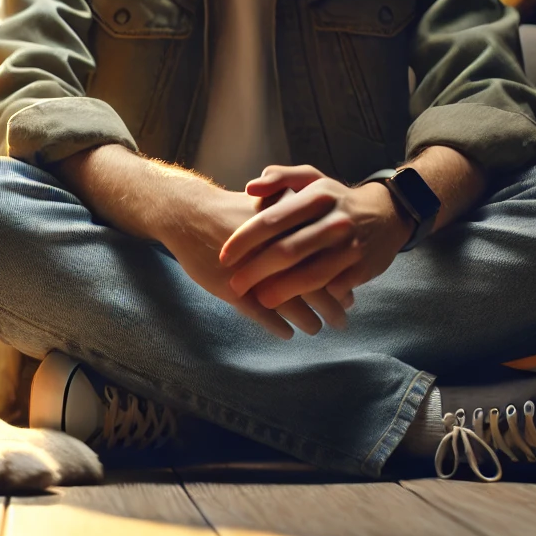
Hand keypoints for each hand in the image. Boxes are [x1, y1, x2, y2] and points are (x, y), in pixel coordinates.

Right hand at [158, 182, 356, 339]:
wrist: (188, 214)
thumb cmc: (231, 208)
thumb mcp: (269, 202)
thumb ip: (300, 218)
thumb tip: (331, 226)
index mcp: (286, 231)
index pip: (324, 263)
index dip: (339, 281)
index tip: (348, 294)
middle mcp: (273, 253)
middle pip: (314, 286)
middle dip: (332, 307)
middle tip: (342, 319)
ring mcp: (253, 274)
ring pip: (291, 305)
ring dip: (308, 321)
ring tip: (316, 327)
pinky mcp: (233, 290)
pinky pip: (262, 315)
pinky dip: (278, 327)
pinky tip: (287, 333)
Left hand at [219, 164, 412, 316]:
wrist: (387, 213)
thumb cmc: (335, 198)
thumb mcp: (311, 178)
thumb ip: (280, 178)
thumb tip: (251, 188)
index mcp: (316, 196)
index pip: (272, 220)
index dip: (245, 240)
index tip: (224, 255)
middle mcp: (334, 221)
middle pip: (288, 251)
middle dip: (256, 270)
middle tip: (234, 284)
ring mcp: (350, 247)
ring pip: (311, 275)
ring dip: (282, 291)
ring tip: (259, 300)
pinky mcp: (363, 269)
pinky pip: (333, 289)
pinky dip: (313, 299)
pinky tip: (295, 308)